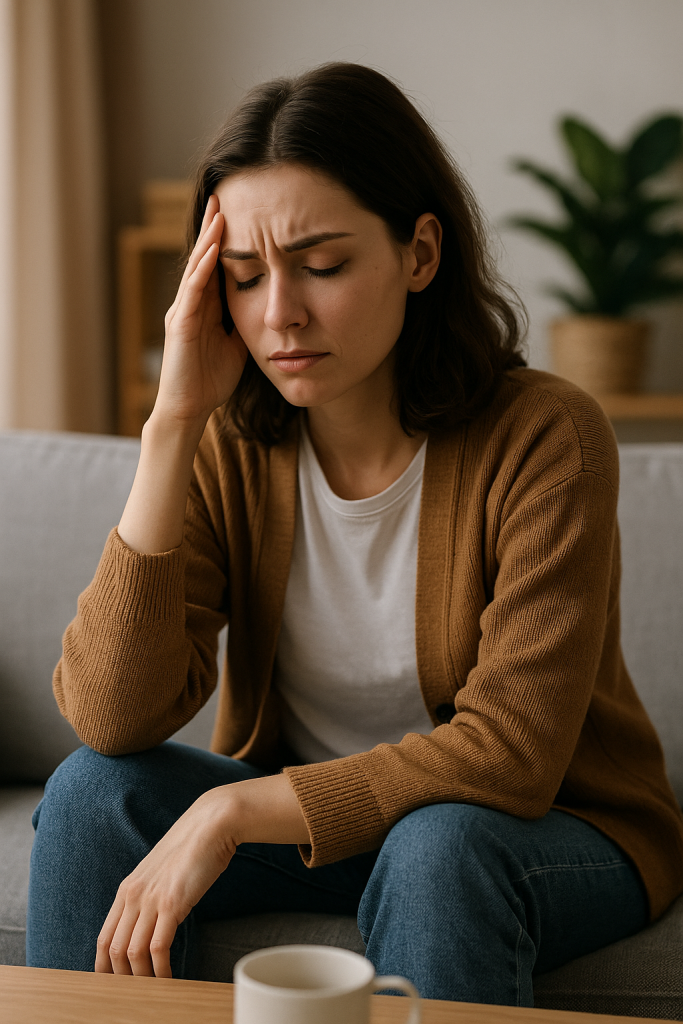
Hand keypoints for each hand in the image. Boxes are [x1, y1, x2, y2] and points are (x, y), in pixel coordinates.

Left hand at [95, 774, 308, 976]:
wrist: (211, 825)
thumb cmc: (192, 848)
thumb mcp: (161, 873)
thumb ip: (151, 895)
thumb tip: (154, 921)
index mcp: (127, 889)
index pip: (104, 937)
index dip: (104, 966)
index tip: (114, 983)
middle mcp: (132, 895)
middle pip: (113, 950)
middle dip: (121, 979)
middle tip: (135, 994)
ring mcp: (151, 900)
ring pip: (132, 953)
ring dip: (141, 978)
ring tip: (153, 990)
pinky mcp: (172, 904)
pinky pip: (158, 948)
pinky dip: (161, 969)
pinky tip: (169, 976)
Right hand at [154, 194, 247, 426]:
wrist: (189, 409)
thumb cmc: (211, 380)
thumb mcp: (238, 346)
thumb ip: (246, 324)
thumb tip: (267, 310)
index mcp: (204, 307)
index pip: (216, 265)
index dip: (225, 239)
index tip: (240, 212)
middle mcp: (190, 303)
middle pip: (203, 257)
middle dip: (214, 227)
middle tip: (224, 194)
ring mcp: (183, 311)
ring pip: (197, 267)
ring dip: (209, 238)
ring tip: (219, 210)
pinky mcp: (181, 324)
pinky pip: (193, 290)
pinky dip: (203, 268)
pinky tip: (214, 248)